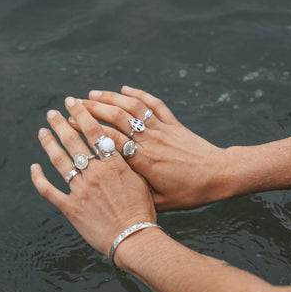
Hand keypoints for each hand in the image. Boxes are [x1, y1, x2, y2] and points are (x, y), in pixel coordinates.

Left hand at [31, 97, 156, 256]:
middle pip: (73, 141)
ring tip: (42, 131)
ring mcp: (80, 190)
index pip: (94, 132)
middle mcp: (94, 173)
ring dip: (49, 144)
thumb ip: (127, 164)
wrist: (134, 239)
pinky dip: (38, 178)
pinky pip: (48, 190)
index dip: (81, 114)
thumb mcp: (140, 182)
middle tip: (52, 112)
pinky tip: (34, 167)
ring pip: (59, 161)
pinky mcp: (70, 208)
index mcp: (112, 165)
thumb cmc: (141, 212)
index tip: (73, 102)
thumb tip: (120, 149)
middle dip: (60, 124)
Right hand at [70, 86, 228, 210]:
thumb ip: (136, 192)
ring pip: (133, 107)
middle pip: (117, 118)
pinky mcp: (174, 123)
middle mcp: (150, 140)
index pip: (109, 140)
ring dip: (111, 97)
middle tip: (73, 102)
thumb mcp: (160, 202)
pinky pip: (155, 104)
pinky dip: (139, 94)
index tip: (70, 122)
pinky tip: (125, 89)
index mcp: (143, 161)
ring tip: (92, 93)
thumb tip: (113, 187)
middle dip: (92, 108)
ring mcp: (163, 129)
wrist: (220, 176)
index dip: (88, 129)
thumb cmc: (190, 192)